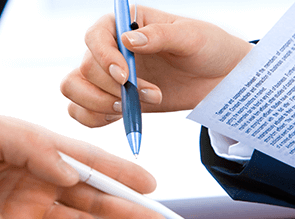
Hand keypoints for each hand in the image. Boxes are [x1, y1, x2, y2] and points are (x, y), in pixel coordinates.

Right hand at [61, 5, 252, 126]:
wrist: (220, 79)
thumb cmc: (208, 48)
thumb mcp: (191, 36)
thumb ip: (160, 36)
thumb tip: (127, 40)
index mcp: (124, 23)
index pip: (95, 36)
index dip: (104, 58)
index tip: (125, 77)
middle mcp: (110, 49)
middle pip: (84, 69)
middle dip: (113, 89)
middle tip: (151, 95)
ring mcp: (108, 77)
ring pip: (75, 89)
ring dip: (100, 105)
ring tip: (134, 109)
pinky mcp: (113, 100)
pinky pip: (83, 112)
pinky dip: (95, 118)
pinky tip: (123, 117)